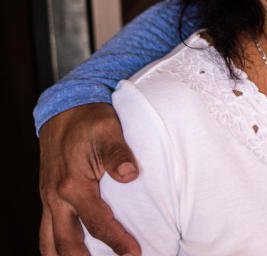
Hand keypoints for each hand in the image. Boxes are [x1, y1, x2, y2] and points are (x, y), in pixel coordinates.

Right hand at [38, 103, 140, 255]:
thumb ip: (119, 153)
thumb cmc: (89, 119)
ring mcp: (49, 199)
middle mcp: (55, 197)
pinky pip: (46, 230)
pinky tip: (69, 251)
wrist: (64, 109)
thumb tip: (131, 174)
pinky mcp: (49, 197)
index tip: (134, 254)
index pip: (97, 222)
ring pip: (50, 241)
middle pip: (68, 243)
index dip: (117, 241)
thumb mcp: (108, 129)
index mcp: (72, 185)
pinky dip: (55, 245)